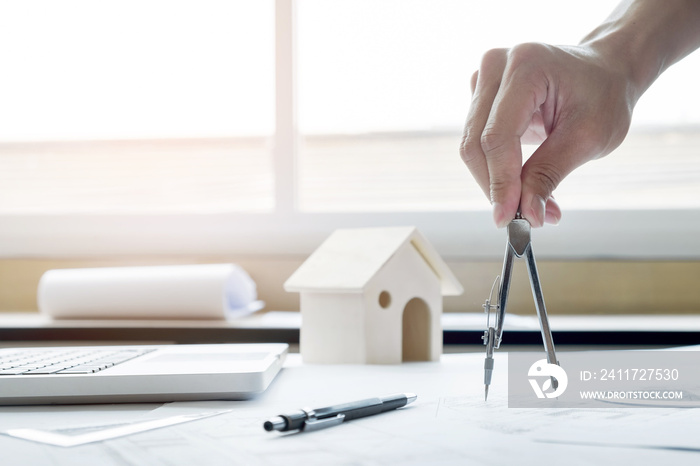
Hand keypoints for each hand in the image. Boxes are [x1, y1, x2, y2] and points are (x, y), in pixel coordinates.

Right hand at [460, 42, 635, 226]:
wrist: (606, 70)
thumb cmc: (605, 94)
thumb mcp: (588, 137)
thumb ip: (549, 174)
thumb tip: (527, 214)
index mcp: (525, 66)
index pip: (496, 136)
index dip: (500, 182)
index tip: (508, 219)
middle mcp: (496, 67)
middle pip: (475, 143)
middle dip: (497, 187)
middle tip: (525, 219)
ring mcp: (484, 79)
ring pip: (472, 147)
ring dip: (497, 182)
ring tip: (534, 203)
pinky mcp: (481, 96)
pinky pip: (477, 143)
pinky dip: (497, 170)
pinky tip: (524, 181)